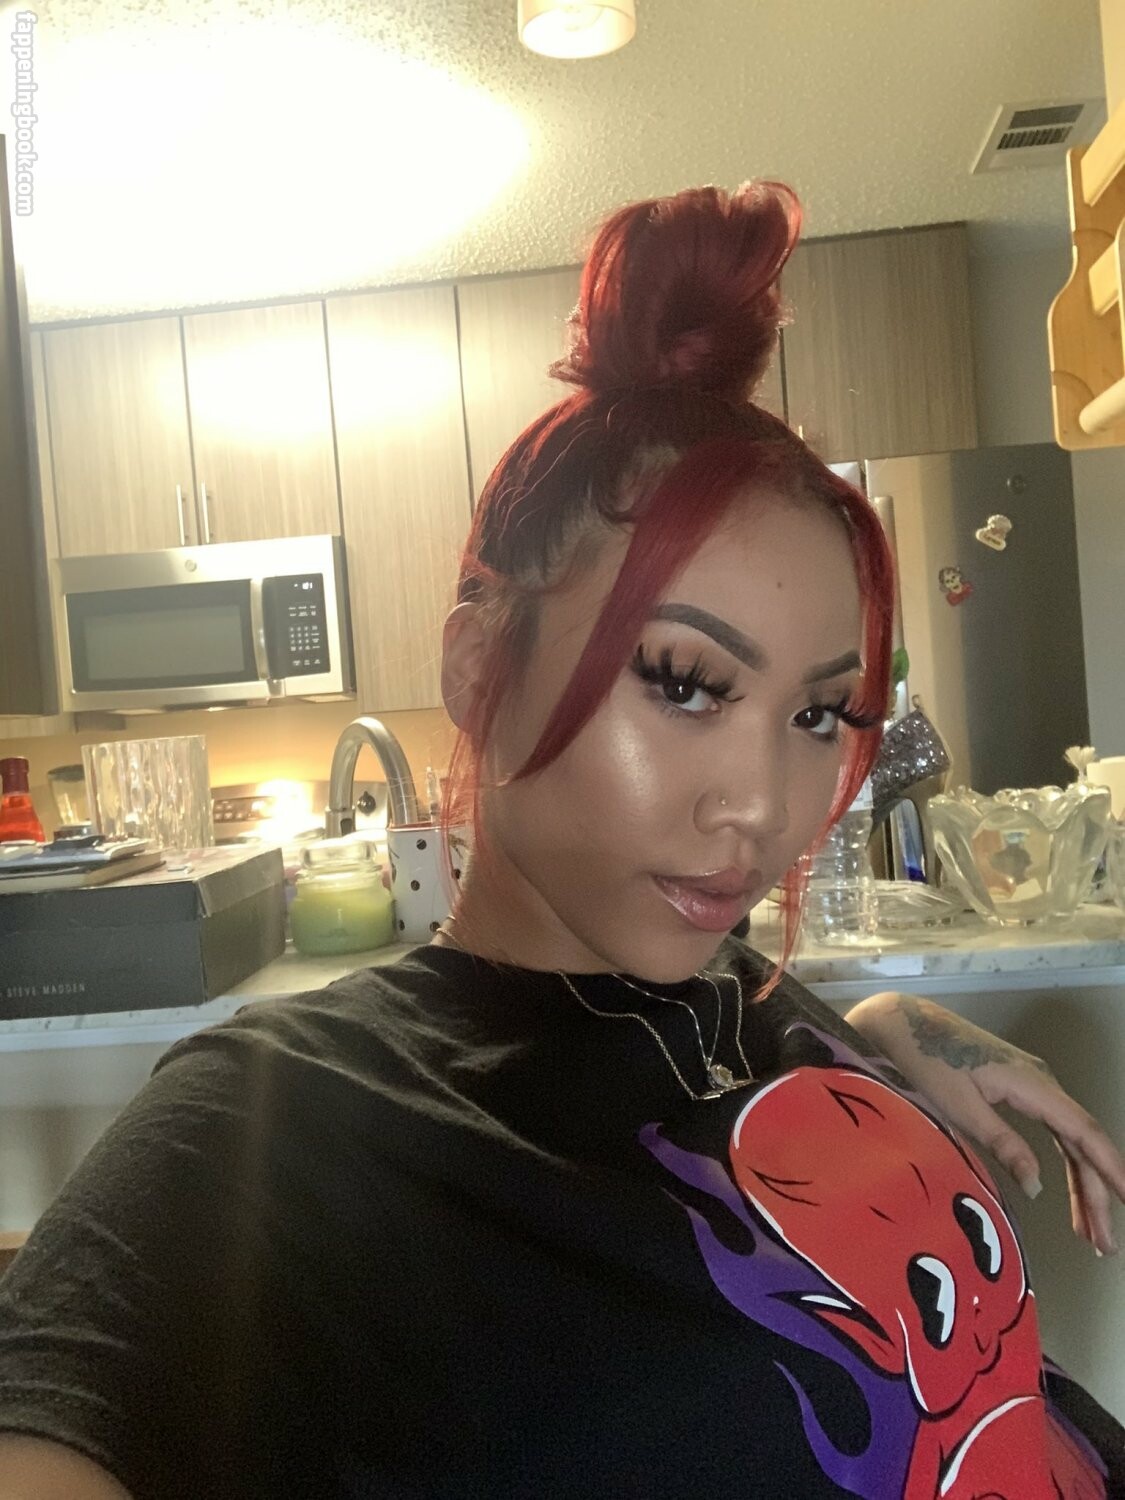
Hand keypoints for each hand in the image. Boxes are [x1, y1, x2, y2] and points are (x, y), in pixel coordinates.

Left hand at [845, 991, 1124, 1256]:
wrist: (902, 1023)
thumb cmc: (925, 1061)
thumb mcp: (960, 1107)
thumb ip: (1002, 1143)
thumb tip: (1037, 1186)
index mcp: (1032, 1085)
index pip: (1084, 1134)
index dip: (1111, 1170)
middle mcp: (1041, 1082)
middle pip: (1082, 1143)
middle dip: (1097, 1194)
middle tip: (1103, 1244)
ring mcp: (1032, 1084)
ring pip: (1070, 1140)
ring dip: (1083, 1184)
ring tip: (1089, 1231)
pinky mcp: (1018, 1087)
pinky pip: (1054, 1130)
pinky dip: (1065, 1163)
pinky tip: (1069, 1191)